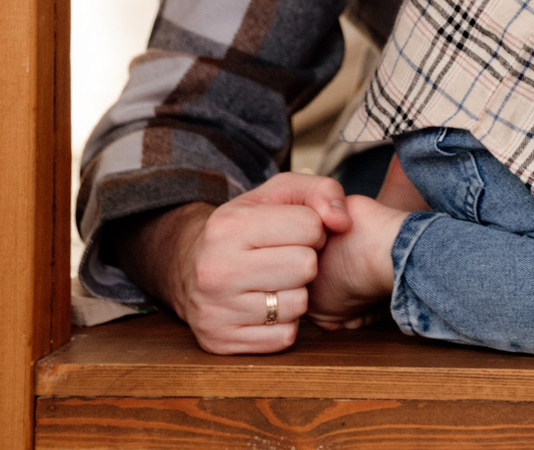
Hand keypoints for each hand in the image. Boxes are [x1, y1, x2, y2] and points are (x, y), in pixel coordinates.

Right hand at [118, 173, 352, 353]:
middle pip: (306, 267)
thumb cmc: (247, 226)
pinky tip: (266, 307)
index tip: (296, 234)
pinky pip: (284, 337)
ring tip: (275, 282)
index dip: (313, 230)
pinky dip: (284, 323)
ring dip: (296, 294)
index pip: (310, 226)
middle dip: (306, 262)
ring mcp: (214, 310)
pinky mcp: (220, 342)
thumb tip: (343, 222)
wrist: (189, 268)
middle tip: (287, 259)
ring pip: (298, 305)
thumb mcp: (279, 193)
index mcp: (228, 226)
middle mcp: (216, 270)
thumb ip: (321, 191)